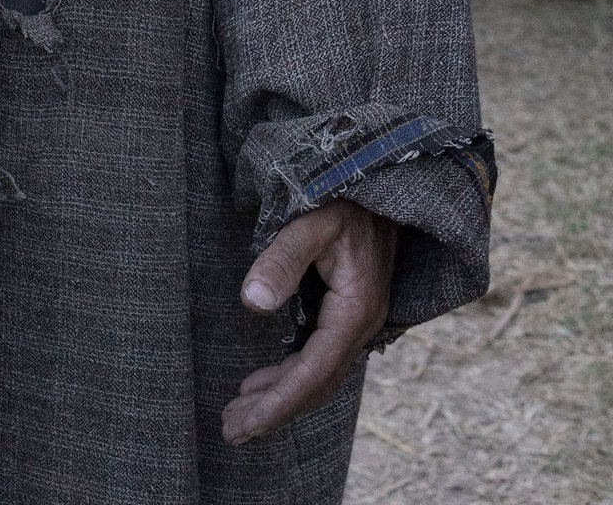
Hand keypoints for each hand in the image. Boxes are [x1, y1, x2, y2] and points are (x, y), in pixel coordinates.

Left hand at [222, 199, 396, 446]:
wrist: (381, 181)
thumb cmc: (344, 198)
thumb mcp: (312, 221)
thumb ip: (282, 259)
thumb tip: (251, 303)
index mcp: (355, 309)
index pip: (314, 372)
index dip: (279, 402)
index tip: (246, 423)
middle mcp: (362, 324)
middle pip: (316, 384)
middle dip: (274, 410)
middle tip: (231, 431)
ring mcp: (358, 321)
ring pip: (318, 375)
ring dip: (279, 397)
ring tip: (238, 415)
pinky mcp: (350, 314)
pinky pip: (320, 359)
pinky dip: (290, 376)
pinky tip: (262, 383)